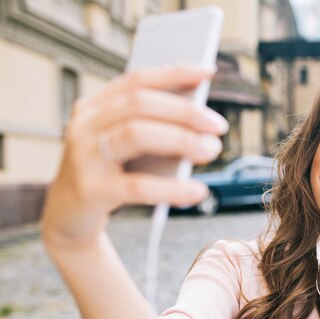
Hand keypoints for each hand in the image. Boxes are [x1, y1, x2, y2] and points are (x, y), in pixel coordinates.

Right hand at [41, 65, 227, 247]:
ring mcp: (83, 156)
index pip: (137, 80)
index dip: (174, 72)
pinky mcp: (90, 190)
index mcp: (95, 107)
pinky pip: (138, 186)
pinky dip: (173, 188)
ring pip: (137, 134)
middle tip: (219, 126)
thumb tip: (203, 123)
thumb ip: (155, 129)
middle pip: (140, 104)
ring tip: (212, 149)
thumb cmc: (110, 176)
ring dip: (182, 139)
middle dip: (186, 111)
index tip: (208, 71)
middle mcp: (84, 124)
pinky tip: (198, 191)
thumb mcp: (128, 148)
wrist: (71, 218)